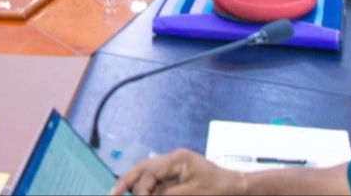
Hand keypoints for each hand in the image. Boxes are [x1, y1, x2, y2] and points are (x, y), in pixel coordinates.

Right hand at [111, 150, 241, 195]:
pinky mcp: (175, 178)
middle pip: (141, 167)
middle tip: (112, 193)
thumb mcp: (193, 193)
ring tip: (122, 194)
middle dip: (126, 181)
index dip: (140, 189)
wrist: (238, 188)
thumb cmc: (220, 188)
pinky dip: (147, 191)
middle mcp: (172, 160)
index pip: (150, 172)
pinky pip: (155, 184)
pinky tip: (142, 194)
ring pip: (145, 175)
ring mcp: (173, 168)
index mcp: (176, 159)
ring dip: (136, 187)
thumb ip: (168, 195)